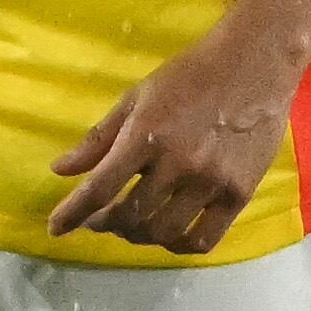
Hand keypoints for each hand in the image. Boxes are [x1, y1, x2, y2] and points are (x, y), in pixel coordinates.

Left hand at [45, 27, 299, 253]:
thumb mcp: (137, 97)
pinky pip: (203, 239)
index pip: (100, 187)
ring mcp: (211, 181)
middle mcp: (177, 163)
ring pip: (163, 232)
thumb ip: (99, 138)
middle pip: (130, 216)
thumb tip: (60, 170)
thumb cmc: (189, 76)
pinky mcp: (239, 194)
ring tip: (133, 226)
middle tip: (100, 220)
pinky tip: (170, 234)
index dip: (73, 213)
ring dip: (139, 236)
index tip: (56, 229)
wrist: (254, 65)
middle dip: (106, 224)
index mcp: (146, 134)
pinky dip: (179, 245)